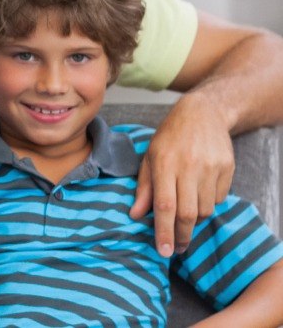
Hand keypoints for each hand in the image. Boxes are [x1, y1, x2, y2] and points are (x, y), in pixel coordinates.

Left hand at [129, 100, 233, 255]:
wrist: (203, 114)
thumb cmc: (170, 138)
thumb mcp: (149, 158)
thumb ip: (144, 188)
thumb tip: (135, 215)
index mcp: (164, 164)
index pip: (164, 206)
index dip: (164, 231)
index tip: (164, 250)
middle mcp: (189, 167)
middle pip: (188, 213)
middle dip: (182, 235)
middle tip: (177, 248)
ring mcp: (211, 168)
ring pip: (205, 210)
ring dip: (194, 220)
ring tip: (185, 216)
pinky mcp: (227, 169)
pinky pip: (218, 199)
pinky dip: (208, 204)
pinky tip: (199, 195)